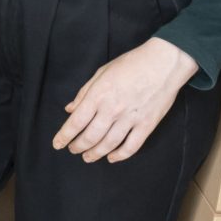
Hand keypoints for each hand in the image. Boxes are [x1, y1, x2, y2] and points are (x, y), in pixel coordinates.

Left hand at [53, 37, 200, 162]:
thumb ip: (84, 93)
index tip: (57, 144)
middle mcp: (112, 109)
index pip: (76, 122)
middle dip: (77, 146)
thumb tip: (69, 109)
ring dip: (95, 154)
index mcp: (98, 95)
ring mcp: (130, 119)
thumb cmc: (131, 64)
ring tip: (88, 157)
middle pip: (90, 137)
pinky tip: (111, 157)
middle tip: (73, 150)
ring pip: (108, 145)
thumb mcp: (101, 72)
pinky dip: (120, 155)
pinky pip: (131, 147)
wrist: (164, 63)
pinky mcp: (146, 125)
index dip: (64, 136)